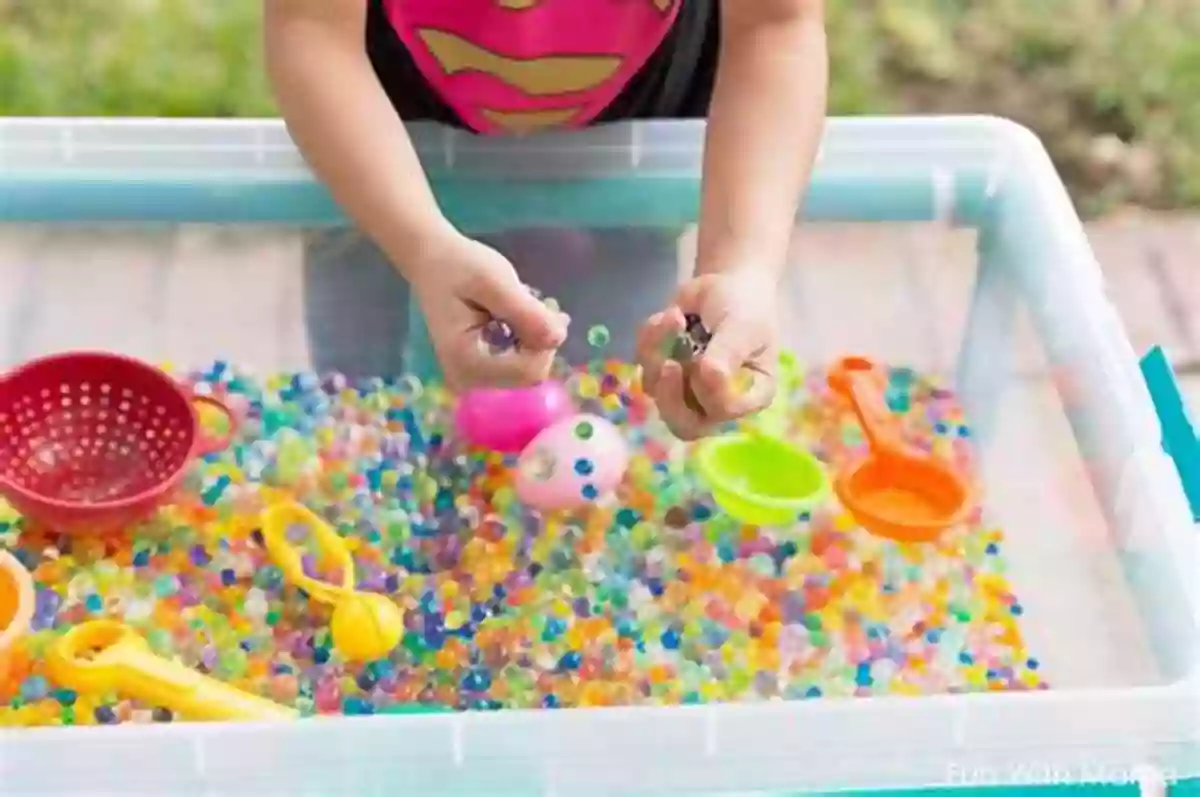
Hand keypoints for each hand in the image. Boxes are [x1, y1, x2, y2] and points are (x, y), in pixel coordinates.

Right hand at [411, 234, 568, 390]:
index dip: (546, 342)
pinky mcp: (479, 370)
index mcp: (467, 362)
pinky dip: (526, 339)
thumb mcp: (496, 282)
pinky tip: (517, 314)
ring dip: (535, 336)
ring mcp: (473, 377)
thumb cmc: (459, 267)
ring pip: (528, 368)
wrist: (431, 260)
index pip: (530, 371)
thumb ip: (527, 313)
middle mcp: (468, 379)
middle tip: (538, 301)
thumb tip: (559, 338)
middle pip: (531, 373)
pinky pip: (518, 363)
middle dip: (541, 338)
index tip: (544, 306)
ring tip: (524, 303)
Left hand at [637, 272, 776, 439]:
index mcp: (748, 397)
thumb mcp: (743, 328)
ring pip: (657, 391)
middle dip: (670, 396)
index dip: (708, 393)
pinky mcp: (662, 372)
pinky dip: (651, 337)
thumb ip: (727, 355)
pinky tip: (670, 314)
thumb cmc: (746, 308)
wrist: (726, 282)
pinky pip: (644, 364)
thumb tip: (708, 377)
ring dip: (659, 350)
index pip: (722, 414)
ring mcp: (686, 390)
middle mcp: (716, 402)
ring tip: (675, 315)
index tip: (706, 362)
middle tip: (669, 364)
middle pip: (684, 425)